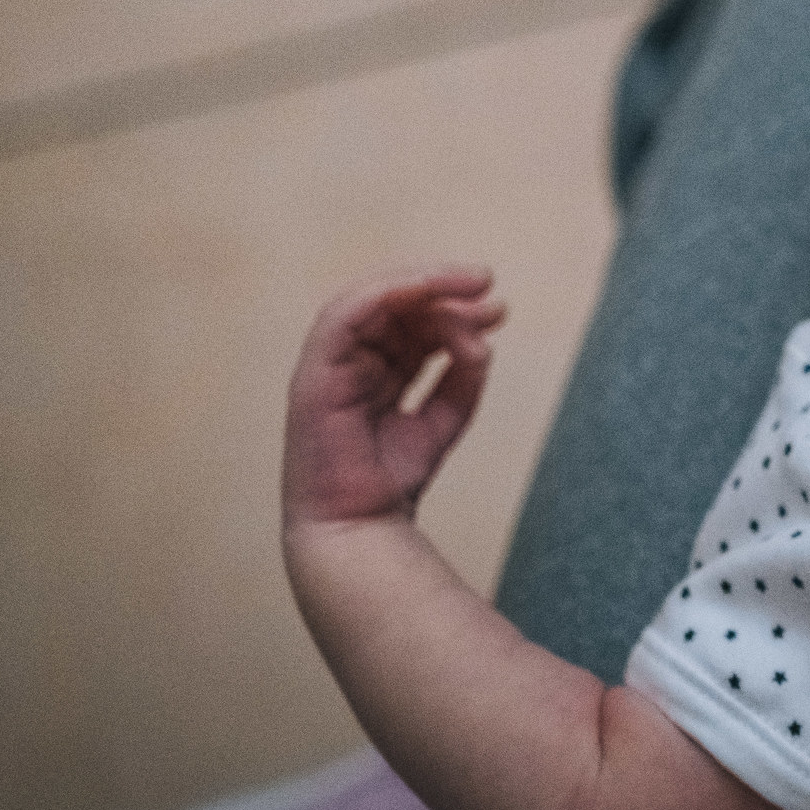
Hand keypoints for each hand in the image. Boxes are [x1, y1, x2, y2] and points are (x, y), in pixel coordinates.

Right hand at [282, 266, 505, 531]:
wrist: (360, 526)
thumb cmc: (393, 477)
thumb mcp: (447, 414)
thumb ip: (463, 372)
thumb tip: (481, 334)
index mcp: (375, 369)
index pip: (410, 319)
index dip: (451, 304)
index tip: (496, 306)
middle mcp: (349, 361)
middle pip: (394, 304)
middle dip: (443, 287)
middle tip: (486, 283)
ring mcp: (328, 364)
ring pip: (370, 298)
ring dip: (423, 283)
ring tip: (471, 283)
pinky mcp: (314, 372)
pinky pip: (344, 315)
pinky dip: (386, 293)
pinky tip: (428, 288)